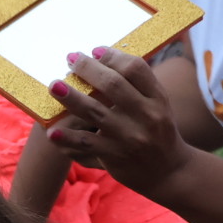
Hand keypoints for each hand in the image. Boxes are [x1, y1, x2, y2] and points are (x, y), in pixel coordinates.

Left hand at [46, 48, 193, 197]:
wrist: (170, 172)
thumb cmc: (156, 128)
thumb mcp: (157, 103)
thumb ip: (135, 82)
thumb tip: (98, 55)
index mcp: (157, 98)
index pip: (135, 68)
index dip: (112, 56)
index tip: (94, 51)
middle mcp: (147, 116)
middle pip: (113, 85)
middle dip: (87, 69)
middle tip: (70, 59)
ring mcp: (130, 137)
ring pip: (95, 112)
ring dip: (72, 98)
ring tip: (54, 86)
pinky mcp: (116, 156)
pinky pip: (87, 144)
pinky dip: (68, 138)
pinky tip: (53, 132)